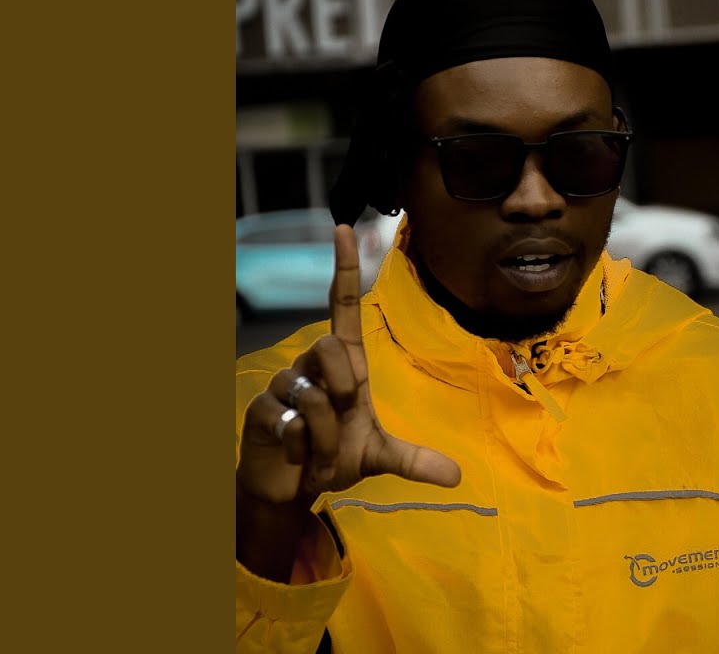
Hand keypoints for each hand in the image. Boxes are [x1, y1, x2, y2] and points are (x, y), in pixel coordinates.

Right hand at [237, 225, 461, 505]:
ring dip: (326, 435)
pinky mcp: (261, 410)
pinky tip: (298, 456)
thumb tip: (457, 477)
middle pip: (329, 346)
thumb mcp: (378, 458)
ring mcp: (284, 386)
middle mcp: (311, 367)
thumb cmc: (331, 456)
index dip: (344, 269)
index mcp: (344, 365)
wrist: (290, 489)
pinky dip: (304, 448)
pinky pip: (291, 422)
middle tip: (346, 417)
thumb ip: (415, 461)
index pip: (342, 306)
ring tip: (320, 452)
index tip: (345, 229)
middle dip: (344, 387)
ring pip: (313, 397)